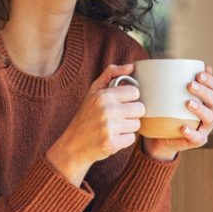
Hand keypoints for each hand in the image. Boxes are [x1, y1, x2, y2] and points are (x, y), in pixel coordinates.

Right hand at [46, 64, 144, 185]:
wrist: (73, 145)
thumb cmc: (86, 116)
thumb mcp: (93, 91)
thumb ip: (111, 74)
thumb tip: (131, 66)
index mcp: (103, 95)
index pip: (135, 92)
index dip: (129, 99)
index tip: (120, 103)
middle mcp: (107, 110)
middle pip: (140, 109)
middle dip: (131, 114)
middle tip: (118, 117)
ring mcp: (109, 127)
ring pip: (137, 124)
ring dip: (128, 127)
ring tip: (114, 128)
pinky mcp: (112, 143)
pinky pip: (131, 139)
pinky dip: (123, 140)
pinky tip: (112, 137)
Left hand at [142, 65, 212, 160]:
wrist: (161, 136)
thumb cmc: (166, 110)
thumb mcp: (168, 94)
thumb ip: (171, 79)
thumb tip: (168, 60)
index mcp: (206, 98)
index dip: (210, 80)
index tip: (198, 74)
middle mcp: (209, 111)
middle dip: (204, 91)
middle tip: (189, 85)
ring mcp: (205, 127)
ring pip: (209, 117)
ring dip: (200, 109)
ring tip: (188, 103)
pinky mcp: (197, 140)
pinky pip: (198, 137)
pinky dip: (192, 132)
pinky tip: (183, 127)